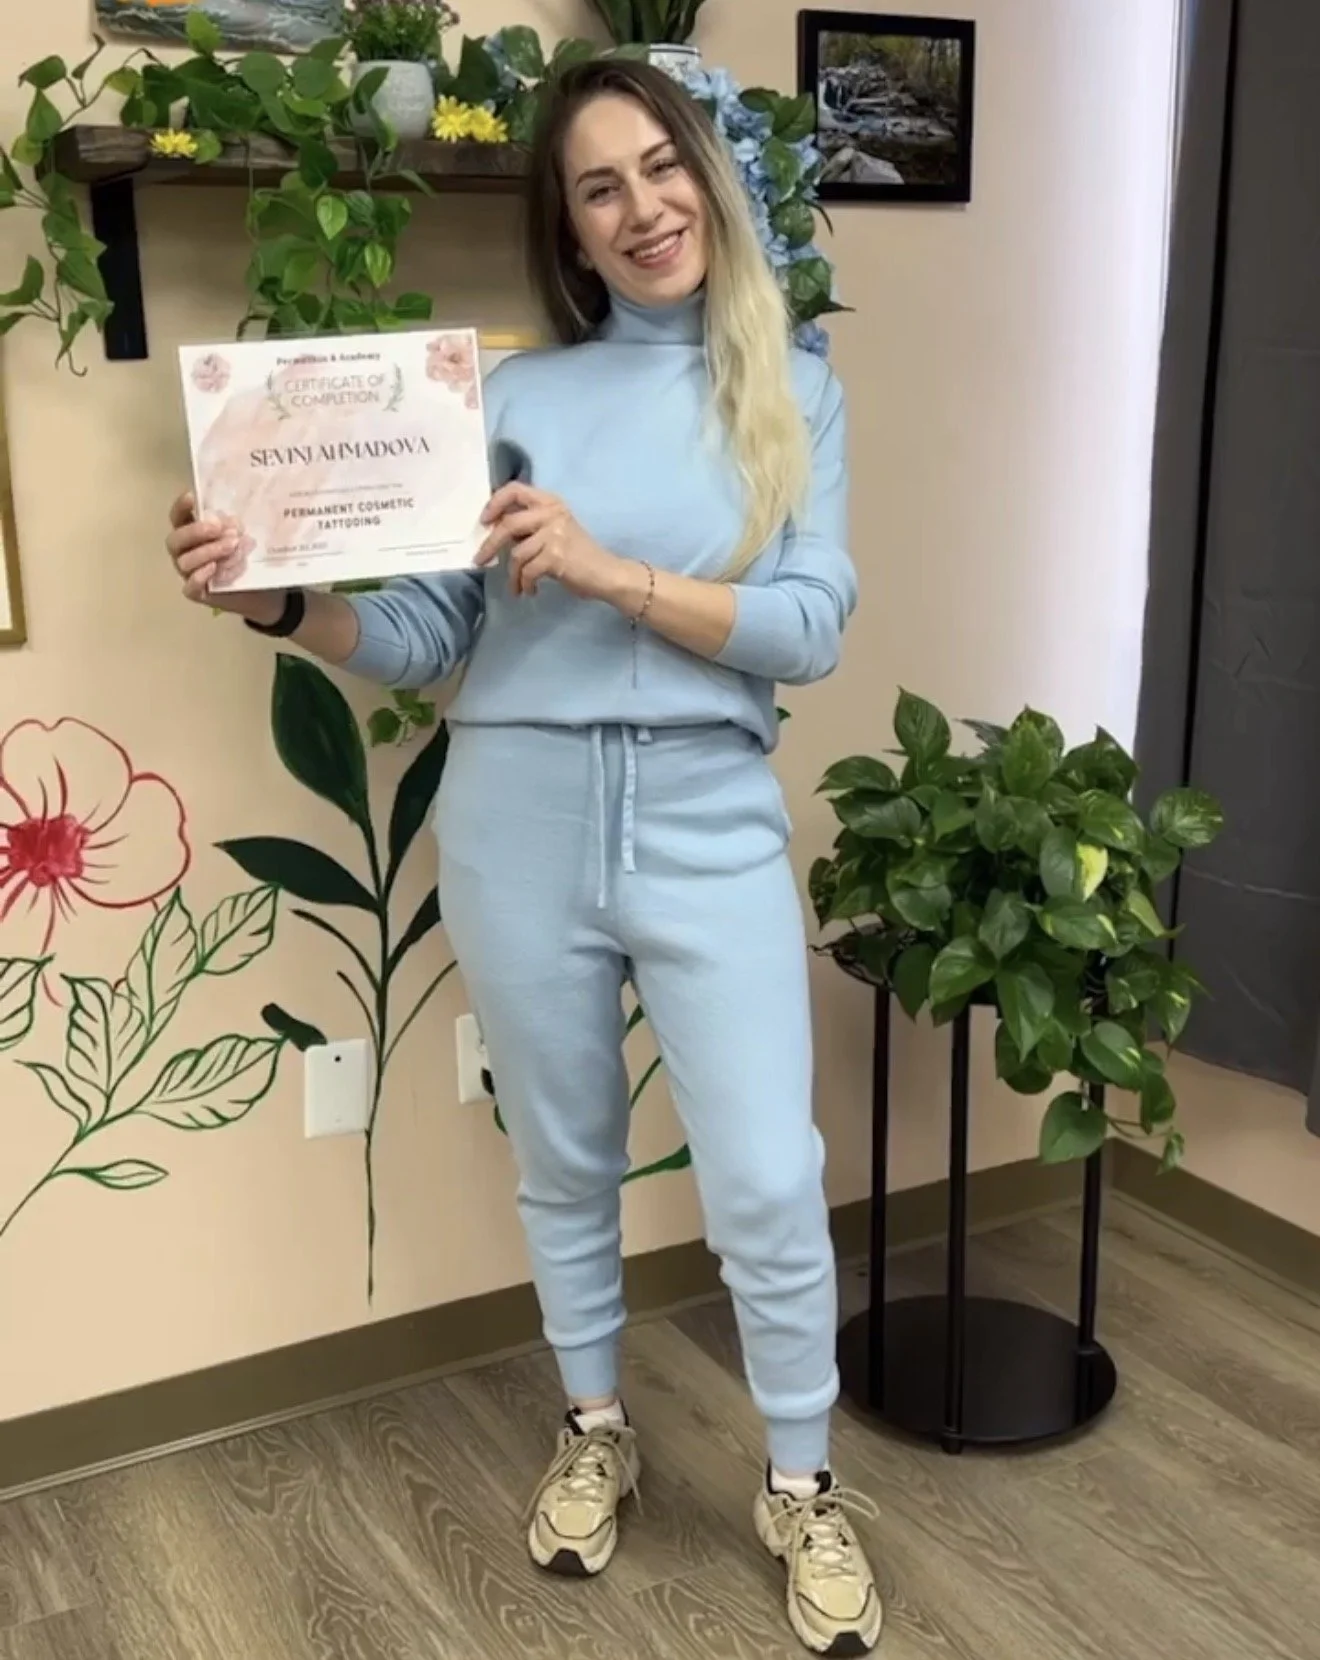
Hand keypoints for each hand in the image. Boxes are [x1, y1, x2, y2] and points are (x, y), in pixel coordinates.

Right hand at [165, 491, 283, 624]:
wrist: (261, 590)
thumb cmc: (245, 556)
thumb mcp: (242, 536)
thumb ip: (233, 525)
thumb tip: (231, 521)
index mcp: (192, 534)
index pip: (178, 518)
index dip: (181, 507)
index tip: (191, 497)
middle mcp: (185, 552)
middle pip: (176, 540)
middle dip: (196, 531)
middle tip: (218, 527)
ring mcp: (188, 573)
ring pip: (185, 561)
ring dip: (208, 551)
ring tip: (231, 546)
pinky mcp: (197, 593)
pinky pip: (190, 587)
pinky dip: (200, 576)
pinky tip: (214, 568)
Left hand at [475, 483, 639, 606]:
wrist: (607, 574)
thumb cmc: (579, 555)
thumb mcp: (556, 530)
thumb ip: (531, 525)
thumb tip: (496, 531)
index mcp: (551, 502)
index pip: (515, 490)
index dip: (495, 503)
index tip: (484, 521)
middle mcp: (553, 513)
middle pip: (508, 524)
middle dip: (489, 545)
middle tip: (480, 560)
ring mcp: (555, 534)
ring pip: (516, 553)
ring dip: (512, 575)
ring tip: (517, 586)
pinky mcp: (556, 556)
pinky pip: (527, 571)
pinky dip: (525, 584)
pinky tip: (530, 590)